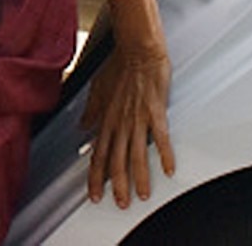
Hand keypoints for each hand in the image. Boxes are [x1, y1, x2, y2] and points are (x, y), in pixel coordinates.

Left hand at [81, 42, 174, 206]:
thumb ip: (92, 110)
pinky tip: (169, 168)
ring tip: (142, 195)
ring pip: (136, 153)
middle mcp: (119, 120)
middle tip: (120, 203)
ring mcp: (137, 117)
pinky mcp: (155, 111)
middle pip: (115, 159)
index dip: (95, 175)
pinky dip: (165, 154)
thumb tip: (83, 126)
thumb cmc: (119, 66)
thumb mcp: (97, 88)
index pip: (98, 152)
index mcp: (106, 117)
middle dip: (116, 184)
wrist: (137, 48)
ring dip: (139, 177)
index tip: (94, 193)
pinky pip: (160, 137)